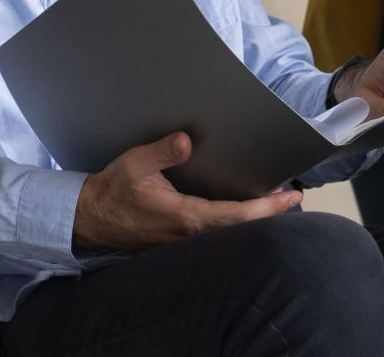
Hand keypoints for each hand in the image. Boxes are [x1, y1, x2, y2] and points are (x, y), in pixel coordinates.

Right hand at [72, 132, 299, 253]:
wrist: (90, 219)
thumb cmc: (113, 191)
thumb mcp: (135, 163)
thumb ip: (163, 152)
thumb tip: (188, 140)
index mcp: (184, 216)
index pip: (236, 215)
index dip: (266, 207)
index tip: (290, 197)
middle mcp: (189, 235)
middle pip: (240, 229)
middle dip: (269, 214)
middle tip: (293, 197)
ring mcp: (184, 244)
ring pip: (229, 235)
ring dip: (253, 220)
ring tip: (274, 202)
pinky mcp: (178, 244)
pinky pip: (215, 237)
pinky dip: (235, 225)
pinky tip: (242, 213)